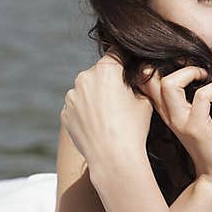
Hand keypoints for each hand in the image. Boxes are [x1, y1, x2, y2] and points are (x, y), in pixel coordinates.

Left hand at [61, 53, 152, 171]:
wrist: (113, 158)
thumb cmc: (133, 128)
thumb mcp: (145, 101)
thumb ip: (137, 84)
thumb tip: (135, 77)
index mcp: (105, 70)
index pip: (117, 53)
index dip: (125, 58)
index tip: (130, 64)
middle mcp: (84, 78)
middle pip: (99, 73)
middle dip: (109, 82)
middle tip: (123, 100)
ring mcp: (72, 97)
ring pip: (87, 91)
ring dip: (96, 98)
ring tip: (111, 118)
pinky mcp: (65, 113)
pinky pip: (78, 107)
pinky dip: (87, 113)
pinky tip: (100, 126)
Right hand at [138, 66, 211, 198]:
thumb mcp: (207, 115)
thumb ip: (201, 96)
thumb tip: (208, 70)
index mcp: (169, 111)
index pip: (148, 81)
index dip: (161, 65)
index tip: (187, 64)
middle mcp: (170, 115)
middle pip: (151, 78)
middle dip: (175, 63)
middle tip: (198, 70)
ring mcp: (181, 122)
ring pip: (170, 85)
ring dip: (191, 72)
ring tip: (206, 77)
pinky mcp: (197, 130)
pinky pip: (202, 97)